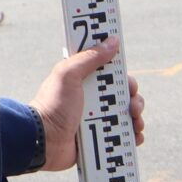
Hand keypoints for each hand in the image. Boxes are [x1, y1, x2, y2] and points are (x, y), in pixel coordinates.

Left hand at [30, 36, 147, 172]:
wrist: (44, 141)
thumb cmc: (53, 106)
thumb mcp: (68, 75)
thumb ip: (90, 57)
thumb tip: (112, 41)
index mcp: (85, 82)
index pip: (111, 73)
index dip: (122, 75)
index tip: (126, 79)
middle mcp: (93, 100)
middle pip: (124, 94)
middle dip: (133, 97)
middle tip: (132, 104)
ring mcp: (98, 119)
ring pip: (128, 114)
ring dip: (137, 116)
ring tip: (135, 122)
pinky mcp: (101, 139)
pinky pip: (124, 136)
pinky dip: (133, 135)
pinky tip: (135, 135)